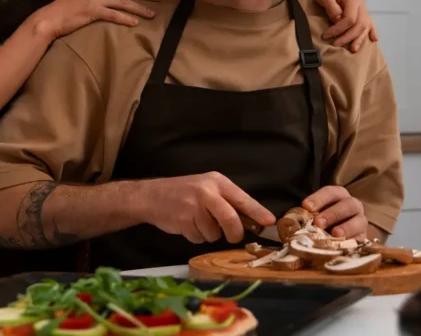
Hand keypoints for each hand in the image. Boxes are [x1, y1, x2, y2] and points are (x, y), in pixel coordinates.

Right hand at [31, 0, 161, 39]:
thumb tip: (108, 1)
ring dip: (139, 7)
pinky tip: (135, 23)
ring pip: (123, 2)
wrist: (49, 18)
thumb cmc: (64, 10)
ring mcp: (95, 0)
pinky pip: (113, 15)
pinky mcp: (92, 11)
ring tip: (152, 14)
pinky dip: (126, 18)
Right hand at [138, 172, 274, 244]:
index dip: (258, 212)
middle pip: (231, 220)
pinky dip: (196, 236)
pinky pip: (199, 238)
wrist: (151, 196)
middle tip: (233, 237)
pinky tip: (186, 224)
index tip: (270, 222)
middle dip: (234, 233)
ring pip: (215, 233)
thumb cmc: (183, 193)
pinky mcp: (184, 221)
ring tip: (197, 221)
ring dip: (209, 234)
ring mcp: (194, 207)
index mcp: (216, 182)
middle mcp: (206, 192)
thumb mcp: (206, 188)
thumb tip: (252, 222)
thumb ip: (226, 201)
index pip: (242, 198)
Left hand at [302, 186, 367, 240]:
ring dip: (345, 227)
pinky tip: (342, 245)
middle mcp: (353, 205)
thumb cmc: (325, 220)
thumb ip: (309, 215)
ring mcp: (360, 221)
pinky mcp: (364, 237)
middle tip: (318, 222)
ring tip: (334, 234)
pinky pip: (361, 238)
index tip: (306, 206)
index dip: (318, 198)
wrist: (343, 234)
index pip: (330, 192)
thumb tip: (295, 222)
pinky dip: (352, 241)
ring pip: (358, 221)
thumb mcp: (317, 214)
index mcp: (339, 195)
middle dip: (332, 213)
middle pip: (347, 205)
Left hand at [311, 0, 377, 51]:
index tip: (326, 36)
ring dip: (360, 38)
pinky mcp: (361, 12)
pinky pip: (370, 23)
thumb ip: (332, 7)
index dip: (338, 30)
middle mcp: (361, 4)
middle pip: (359, 25)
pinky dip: (372, 31)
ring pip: (365, 26)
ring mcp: (362, 8)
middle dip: (348, 37)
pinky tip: (373, 39)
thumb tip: (338, 20)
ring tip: (353, 49)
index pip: (349, 19)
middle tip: (335, 44)